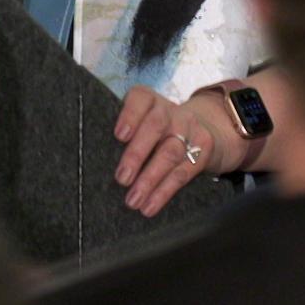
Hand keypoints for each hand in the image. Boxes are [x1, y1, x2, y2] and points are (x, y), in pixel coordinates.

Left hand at [113, 85, 242, 216]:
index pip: (141, 98)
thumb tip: (97, 165)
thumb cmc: (158, 130)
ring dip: (149, 180)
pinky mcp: (203, 149)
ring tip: (133, 200)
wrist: (206, 128)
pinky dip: (164, 192)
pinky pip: (182, 173)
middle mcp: (171, 111)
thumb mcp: (144, 122)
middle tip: (122, 178)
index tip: (119, 136)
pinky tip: (150, 206)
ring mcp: (189, 128)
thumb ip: (125, 135)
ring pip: (169, 153)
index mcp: (151, 101)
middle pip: (155, 126)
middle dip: (137, 153)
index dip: (130, 114)